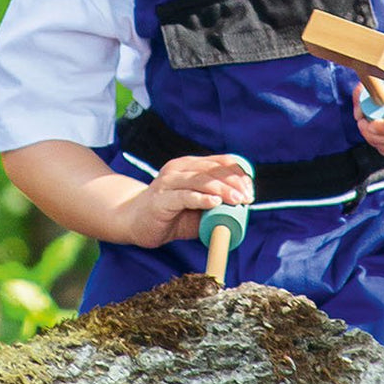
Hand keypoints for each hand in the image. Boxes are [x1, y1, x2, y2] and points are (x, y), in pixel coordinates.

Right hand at [120, 154, 253, 247]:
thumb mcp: (197, 207)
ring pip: (200, 180)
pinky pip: (184, 196)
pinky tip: (215, 202)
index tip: (250, 190)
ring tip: (237, 200)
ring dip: (222, 189)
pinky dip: (201, 198)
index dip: (238, 174)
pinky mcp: (161, 199)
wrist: (133, 220)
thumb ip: (216, 203)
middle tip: (248, 197)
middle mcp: (179, 169)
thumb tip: (241, 207)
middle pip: (212, 170)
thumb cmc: (170, 214)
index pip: (220, 162)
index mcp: (190, 166)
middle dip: (234, 183)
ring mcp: (168, 182)